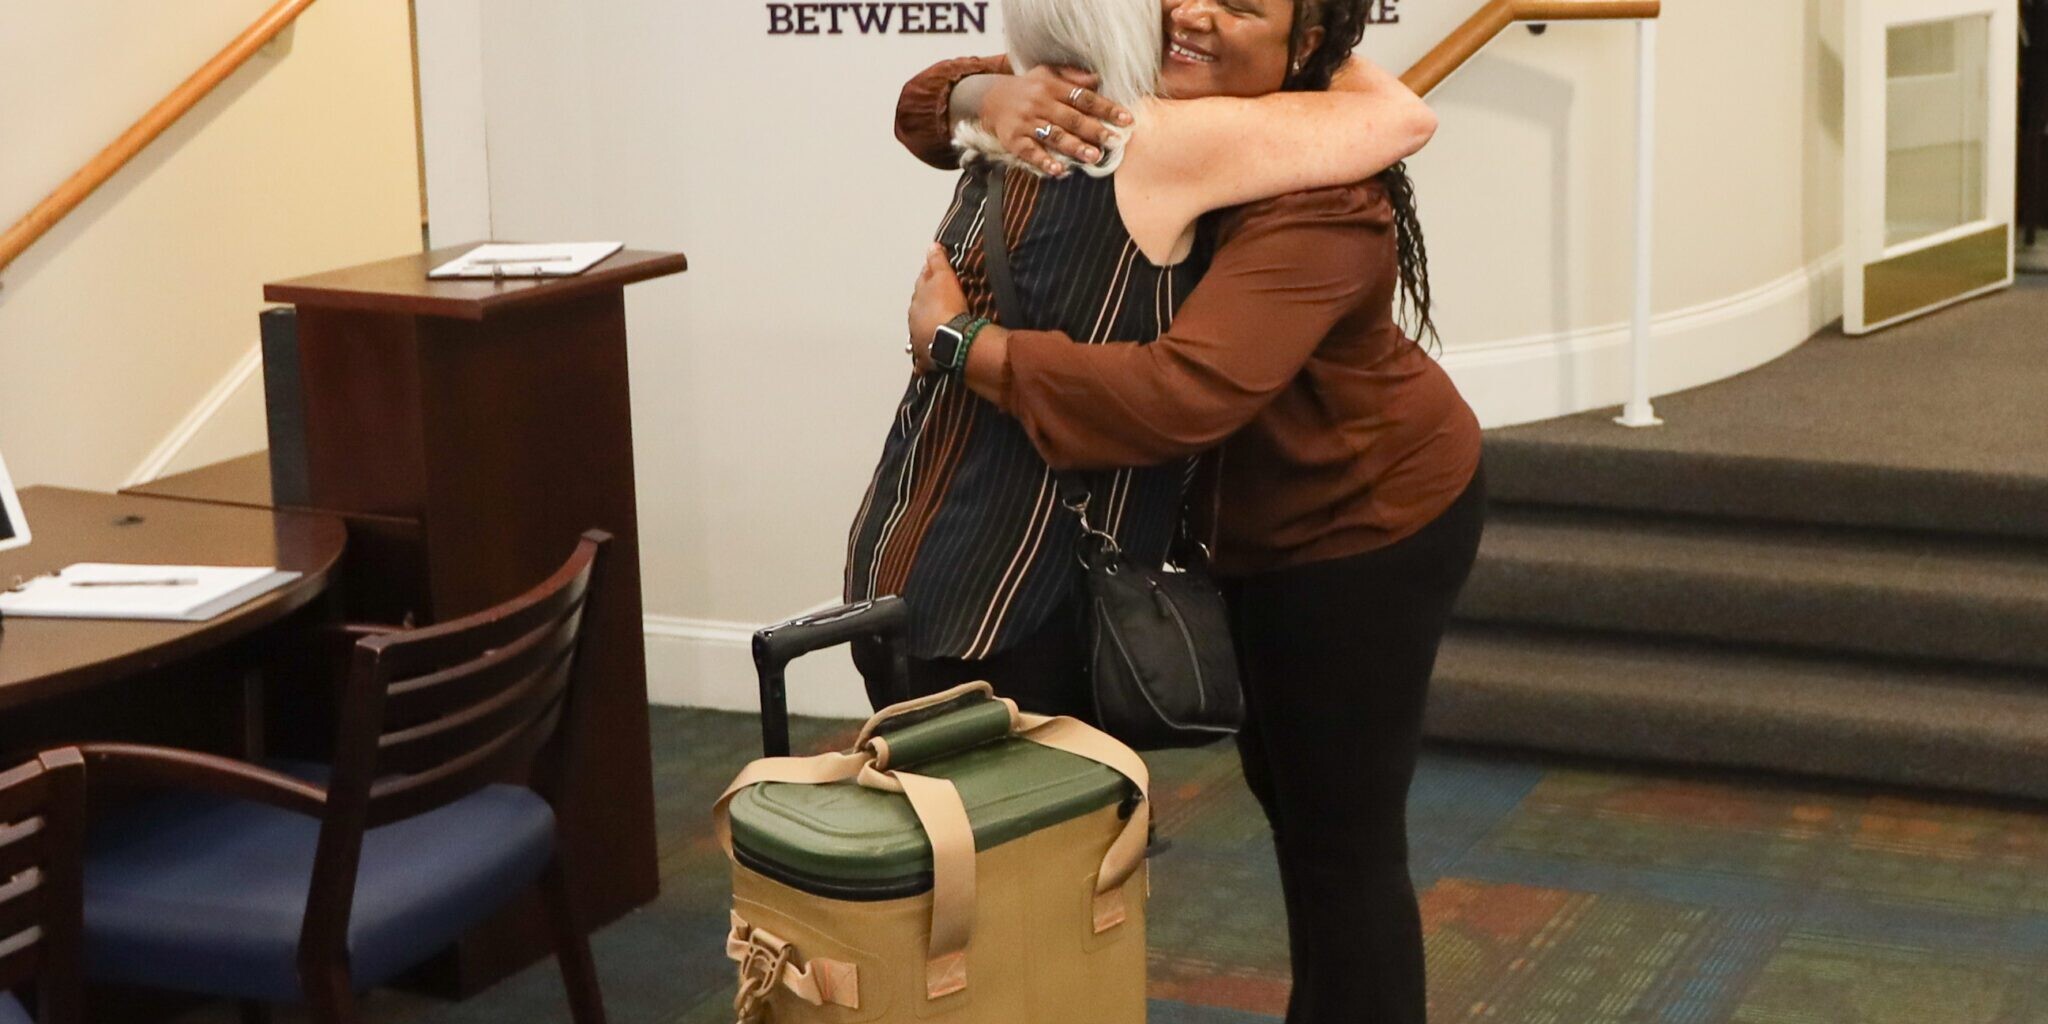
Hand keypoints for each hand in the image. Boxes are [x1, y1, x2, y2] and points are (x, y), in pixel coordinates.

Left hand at [908, 243, 968, 372]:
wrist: (950, 339)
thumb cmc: (948, 306)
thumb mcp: (944, 278)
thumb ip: (937, 262)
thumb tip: (931, 246)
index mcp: (918, 299)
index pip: (922, 284)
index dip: (929, 278)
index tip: (934, 276)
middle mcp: (914, 319)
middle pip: (919, 308)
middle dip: (925, 304)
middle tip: (936, 302)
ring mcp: (918, 338)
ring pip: (919, 331)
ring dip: (924, 328)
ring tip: (932, 328)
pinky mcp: (926, 358)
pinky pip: (923, 358)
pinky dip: (923, 358)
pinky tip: (924, 363)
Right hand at [981, 66, 1133, 175]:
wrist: (990, 98)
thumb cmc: (1028, 88)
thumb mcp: (1047, 74)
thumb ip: (1072, 77)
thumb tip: (1098, 79)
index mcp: (1052, 87)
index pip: (1084, 98)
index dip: (1106, 108)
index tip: (1126, 119)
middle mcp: (1040, 103)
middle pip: (1072, 118)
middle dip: (1095, 130)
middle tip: (1115, 141)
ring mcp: (1027, 122)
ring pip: (1054, 135)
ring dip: (1075, 147)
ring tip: (1094, 157)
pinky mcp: (1014, 139)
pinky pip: (1030, 152)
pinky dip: (1044, 161)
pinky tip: (1058, 170)